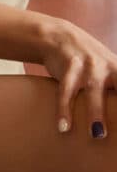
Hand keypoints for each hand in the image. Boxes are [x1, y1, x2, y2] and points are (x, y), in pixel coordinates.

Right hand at [40, 17, 116, 137]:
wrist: (59, 37)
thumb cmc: (90, 62)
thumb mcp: (109, 70)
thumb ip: (116, 87)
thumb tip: (116, 119)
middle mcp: (107, 66)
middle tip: (113, 129)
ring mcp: (87, 65)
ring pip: (93, 89)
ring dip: (95, 112)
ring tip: (97, 134)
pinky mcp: (68, 65)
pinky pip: (66, 90)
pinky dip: (64, 109)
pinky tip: (63, 126)